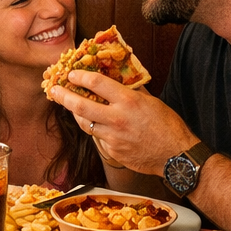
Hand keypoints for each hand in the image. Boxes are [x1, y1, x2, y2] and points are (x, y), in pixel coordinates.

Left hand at [48, 70, 196, 176]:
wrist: (177, 157)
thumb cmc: (168, 127)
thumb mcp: (152, 102)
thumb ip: (132, 91)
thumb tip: (118, 78)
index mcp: (128, 102)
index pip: (97, 83)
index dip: (81, 77)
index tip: (72, 74)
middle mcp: (117, 119)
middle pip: (80, 106)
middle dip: (63, 96)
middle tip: (54, 89)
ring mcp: (113, 138)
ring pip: (85, 123)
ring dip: (75, 113)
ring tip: (70, 105)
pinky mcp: (112, 152)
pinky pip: (98, 138)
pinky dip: (95, 129)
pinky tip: (95, 124)